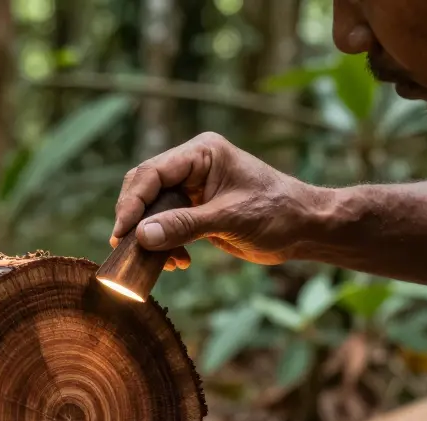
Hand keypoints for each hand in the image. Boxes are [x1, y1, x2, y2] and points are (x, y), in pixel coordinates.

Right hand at [110, 132, 329, 269]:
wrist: (305, 228)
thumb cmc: (277, 213)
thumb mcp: (229, 219)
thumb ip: (184, 225)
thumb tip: (142, 236)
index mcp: (201, 153)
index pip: (152, 172)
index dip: (132, 202)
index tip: (121, 232)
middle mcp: (193, 166)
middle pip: (145, 188)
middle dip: (136, 219)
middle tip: (126, 247)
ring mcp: (193, 188)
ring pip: (152, 209)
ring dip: (151, 236)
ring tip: (165, 260)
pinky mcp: (196, 210)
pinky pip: (166, 225)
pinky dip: (166, 244)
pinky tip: (180, 261)